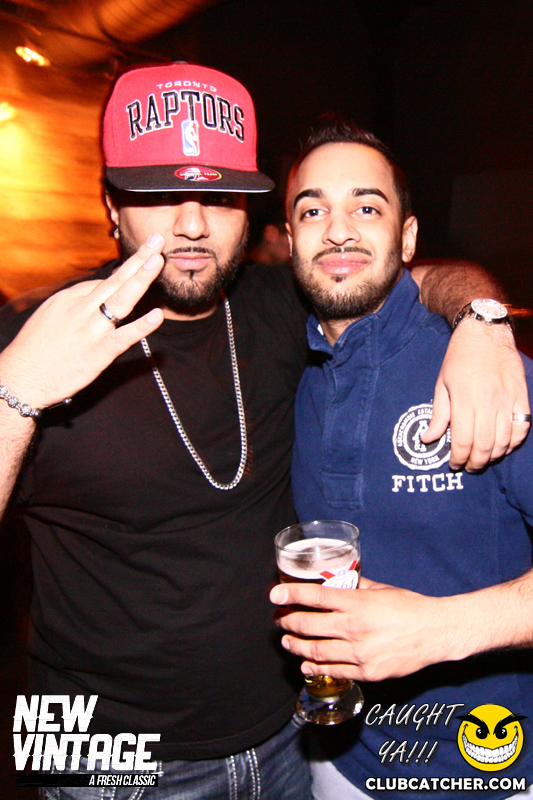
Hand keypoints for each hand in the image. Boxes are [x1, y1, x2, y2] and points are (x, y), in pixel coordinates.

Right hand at [0, 234, 165, 409]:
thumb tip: (95, 294)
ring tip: (158, 260)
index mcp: (68, 299)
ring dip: (141, 279)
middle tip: (157, 239)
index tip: (143, 263)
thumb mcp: (49, 316)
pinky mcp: (97, 354)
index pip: (103, 283)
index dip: (126, 277)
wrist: (20, 378)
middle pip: (115, 280)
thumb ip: (74, 304)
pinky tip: (157, 316)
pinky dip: (141, 327)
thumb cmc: (35, 350)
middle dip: (138, 259)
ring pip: (121, 300)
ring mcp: (90, 331)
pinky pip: (123, 338)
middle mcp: (80, 310)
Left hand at [270, 577, 462, 681]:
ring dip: (296, 646)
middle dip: (288, 623)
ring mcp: (360, 652)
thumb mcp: (380, 589)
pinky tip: (306, 663)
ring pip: (316, 651)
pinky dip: (316, 667)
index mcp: (357, 603)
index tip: (274, 596)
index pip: (315, 597)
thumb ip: (355, 586)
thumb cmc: (409, 606)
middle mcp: (354, 628)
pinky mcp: (367, 672)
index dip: (290, 595)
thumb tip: (335, 581)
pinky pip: (334, 670)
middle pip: (309, 626)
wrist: (435, 633)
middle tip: (279, 620)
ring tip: (287, 642)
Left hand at [422, 320, 529, 470]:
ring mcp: (508, 400)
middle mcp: (488, 402)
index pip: (463, 441)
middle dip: (476, 463)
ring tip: (484, 459)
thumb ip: (438, 415)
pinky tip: (504, 446)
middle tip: (469, 467)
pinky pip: (522, 427)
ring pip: (504, 440)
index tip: (454, 464)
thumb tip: (427, 439)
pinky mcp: (522, 397)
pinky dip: (514, 442)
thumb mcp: (442, 385)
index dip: (458, 458)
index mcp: (465, 400)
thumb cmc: (459, 359)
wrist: (485, 334)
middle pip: (484, 446)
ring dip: (494, 456)